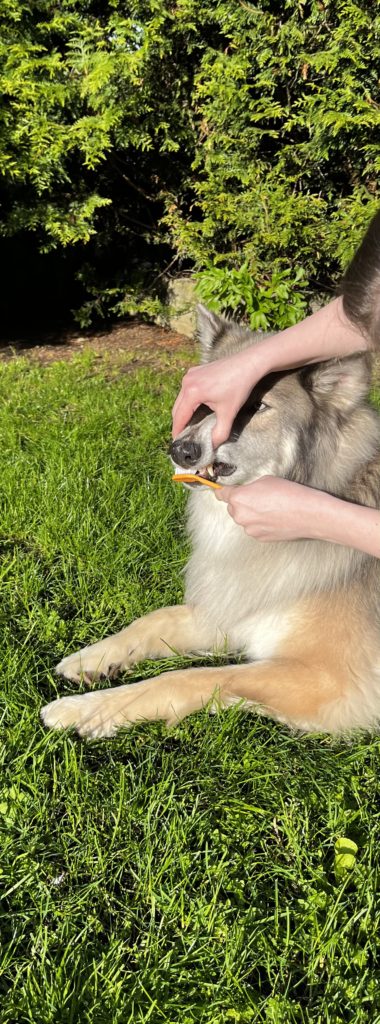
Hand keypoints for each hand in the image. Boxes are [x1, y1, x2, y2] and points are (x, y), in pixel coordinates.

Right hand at [172, 348, 261, 447]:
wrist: (249, 363)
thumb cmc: (239, 386)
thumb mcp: (229, 413)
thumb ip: (219, 433)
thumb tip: (212, 446)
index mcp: (192, 392)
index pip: (179, 417)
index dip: (177, 431)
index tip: (177, 442)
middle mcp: (187, 382)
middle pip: (177, 408)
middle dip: (180, 423)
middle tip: (184, 435)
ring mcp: (190, 374)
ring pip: (181, 398)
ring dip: (184, 411)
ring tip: (191, 423)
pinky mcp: (196, 371)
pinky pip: (187, 389)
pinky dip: (189, 400)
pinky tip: (198, 407)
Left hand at [215, 477, 333, 542]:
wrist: (308, 514)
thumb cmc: (290, 494)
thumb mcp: (265, 480)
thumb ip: (249, 487)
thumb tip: (244, 491)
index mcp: (239, 498)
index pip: (221, 494)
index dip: (223, 491)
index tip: (222, 491)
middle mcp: (240, 516)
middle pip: (232, 507)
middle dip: (241, 502)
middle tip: (259, 497)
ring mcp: (250, 529)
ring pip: (244, 519)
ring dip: (251, 514)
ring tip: (270, 508)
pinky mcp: (259, 538)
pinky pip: (254, 528)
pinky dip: (260, 523)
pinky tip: (273, 517)